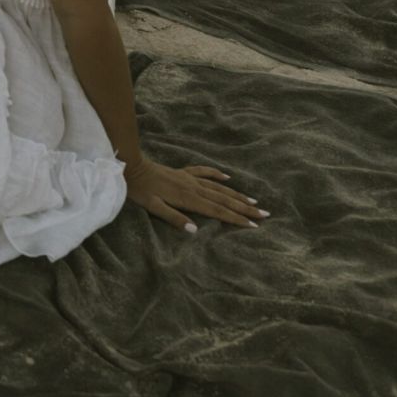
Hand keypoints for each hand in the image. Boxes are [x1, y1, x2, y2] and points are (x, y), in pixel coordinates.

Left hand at [123, 156, 265, 234]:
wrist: (132, 166)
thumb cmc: (141, 190)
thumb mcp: (153, 207)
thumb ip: (174, 218)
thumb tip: (195, 231)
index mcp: (188, 198)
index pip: (217, 210)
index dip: (236, 218)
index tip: (254, 225)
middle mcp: (193, 187)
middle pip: (223, 199)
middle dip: (244, 208)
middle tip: (265, 214)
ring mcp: (189, 178)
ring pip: (218, 187)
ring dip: (236, 195)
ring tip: (254, 201)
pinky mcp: (183, 172)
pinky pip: (204, 172)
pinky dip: (217, 175)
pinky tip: (227, 178)